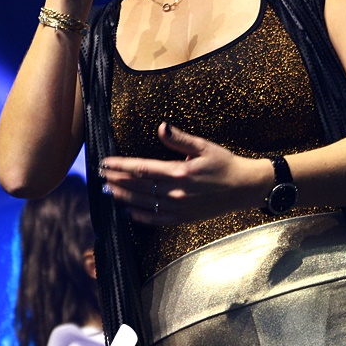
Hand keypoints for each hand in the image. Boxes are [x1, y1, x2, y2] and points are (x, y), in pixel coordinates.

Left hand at [100, 123, 267, 224]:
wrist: (244, 188)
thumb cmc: (225, 164)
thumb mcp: (204, 146)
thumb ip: (179, 139)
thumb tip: (161, 126)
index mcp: (179, 173)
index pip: (142, 168)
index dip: (121, 166)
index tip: (106, 162)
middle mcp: (176, 192)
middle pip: (138, 186)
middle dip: (117, 180)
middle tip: (100, 176)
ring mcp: (179, 207)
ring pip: (144, 203)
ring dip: (124, 196)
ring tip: (108, 190)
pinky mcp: (184, 218)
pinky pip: (157, 219)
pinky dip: (140, 216)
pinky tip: (129, 210)